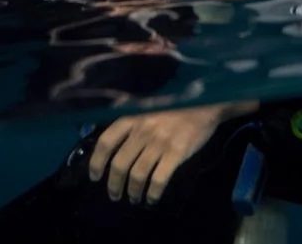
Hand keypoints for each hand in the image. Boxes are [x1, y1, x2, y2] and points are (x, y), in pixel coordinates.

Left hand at [88, 101, 255, 204]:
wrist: (206, 103)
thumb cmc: (175, 105)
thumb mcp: (147, 106)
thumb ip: (129, 120)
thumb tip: (112, 143)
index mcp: (131, 117)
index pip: (106, 142)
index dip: (97, 163)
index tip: (95, 177)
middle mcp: (142, 130)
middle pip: (120, 163)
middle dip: (114, 184)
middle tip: (115, 195)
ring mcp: (159, 142)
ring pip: (138, 174)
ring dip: (133, 191)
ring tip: (134, 198)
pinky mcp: (176, 152)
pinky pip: (159, 179)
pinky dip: (153, 193)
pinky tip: (152, 198)